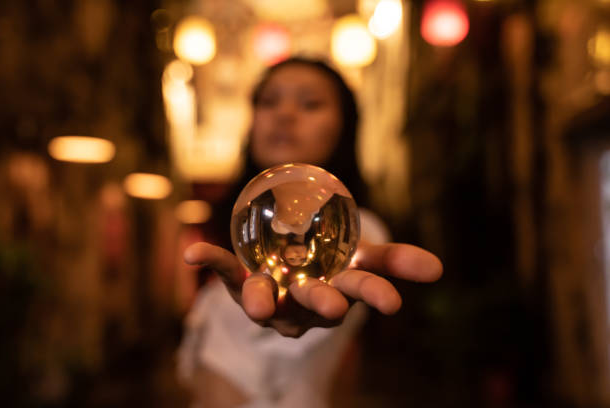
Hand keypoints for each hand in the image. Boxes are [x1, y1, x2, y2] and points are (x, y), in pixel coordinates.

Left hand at [183, 240, 441, 336]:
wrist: (288, 272)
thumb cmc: (328, 267)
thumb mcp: (362, 259)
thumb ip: (395, 262)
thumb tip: (440, 269)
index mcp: (338, 290)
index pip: (361, 292)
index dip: (376, 295)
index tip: (393, 304)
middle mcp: (304, 301)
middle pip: (316, 304)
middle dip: (324, 304)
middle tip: (333, 307)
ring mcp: (272, 296)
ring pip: (268, 300)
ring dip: (261, 297)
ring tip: (258, 298)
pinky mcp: (242, 283)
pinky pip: (227, 272)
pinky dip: (211, 260)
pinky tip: (193, 253)